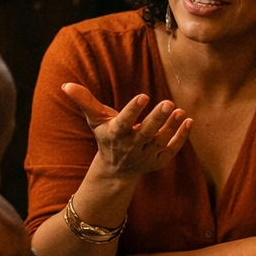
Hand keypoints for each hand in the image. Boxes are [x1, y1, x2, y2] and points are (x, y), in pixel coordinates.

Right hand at [63, 83, 191, 179]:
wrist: (116, 170)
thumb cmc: (107, 137)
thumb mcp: (96, 120)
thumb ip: (85, 101)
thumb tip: (66, 85)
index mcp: (115, 135)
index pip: (124, 123)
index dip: (133, 110)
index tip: (143, 96)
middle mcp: (131, 147)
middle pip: (145, 133)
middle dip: (156, 119)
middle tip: (169, 102)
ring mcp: (146, 155)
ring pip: (160, 141)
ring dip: (171, 127)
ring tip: (180, 111)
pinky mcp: (158, 161)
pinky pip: (172, 150)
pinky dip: (181, 138)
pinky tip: (188, 121)